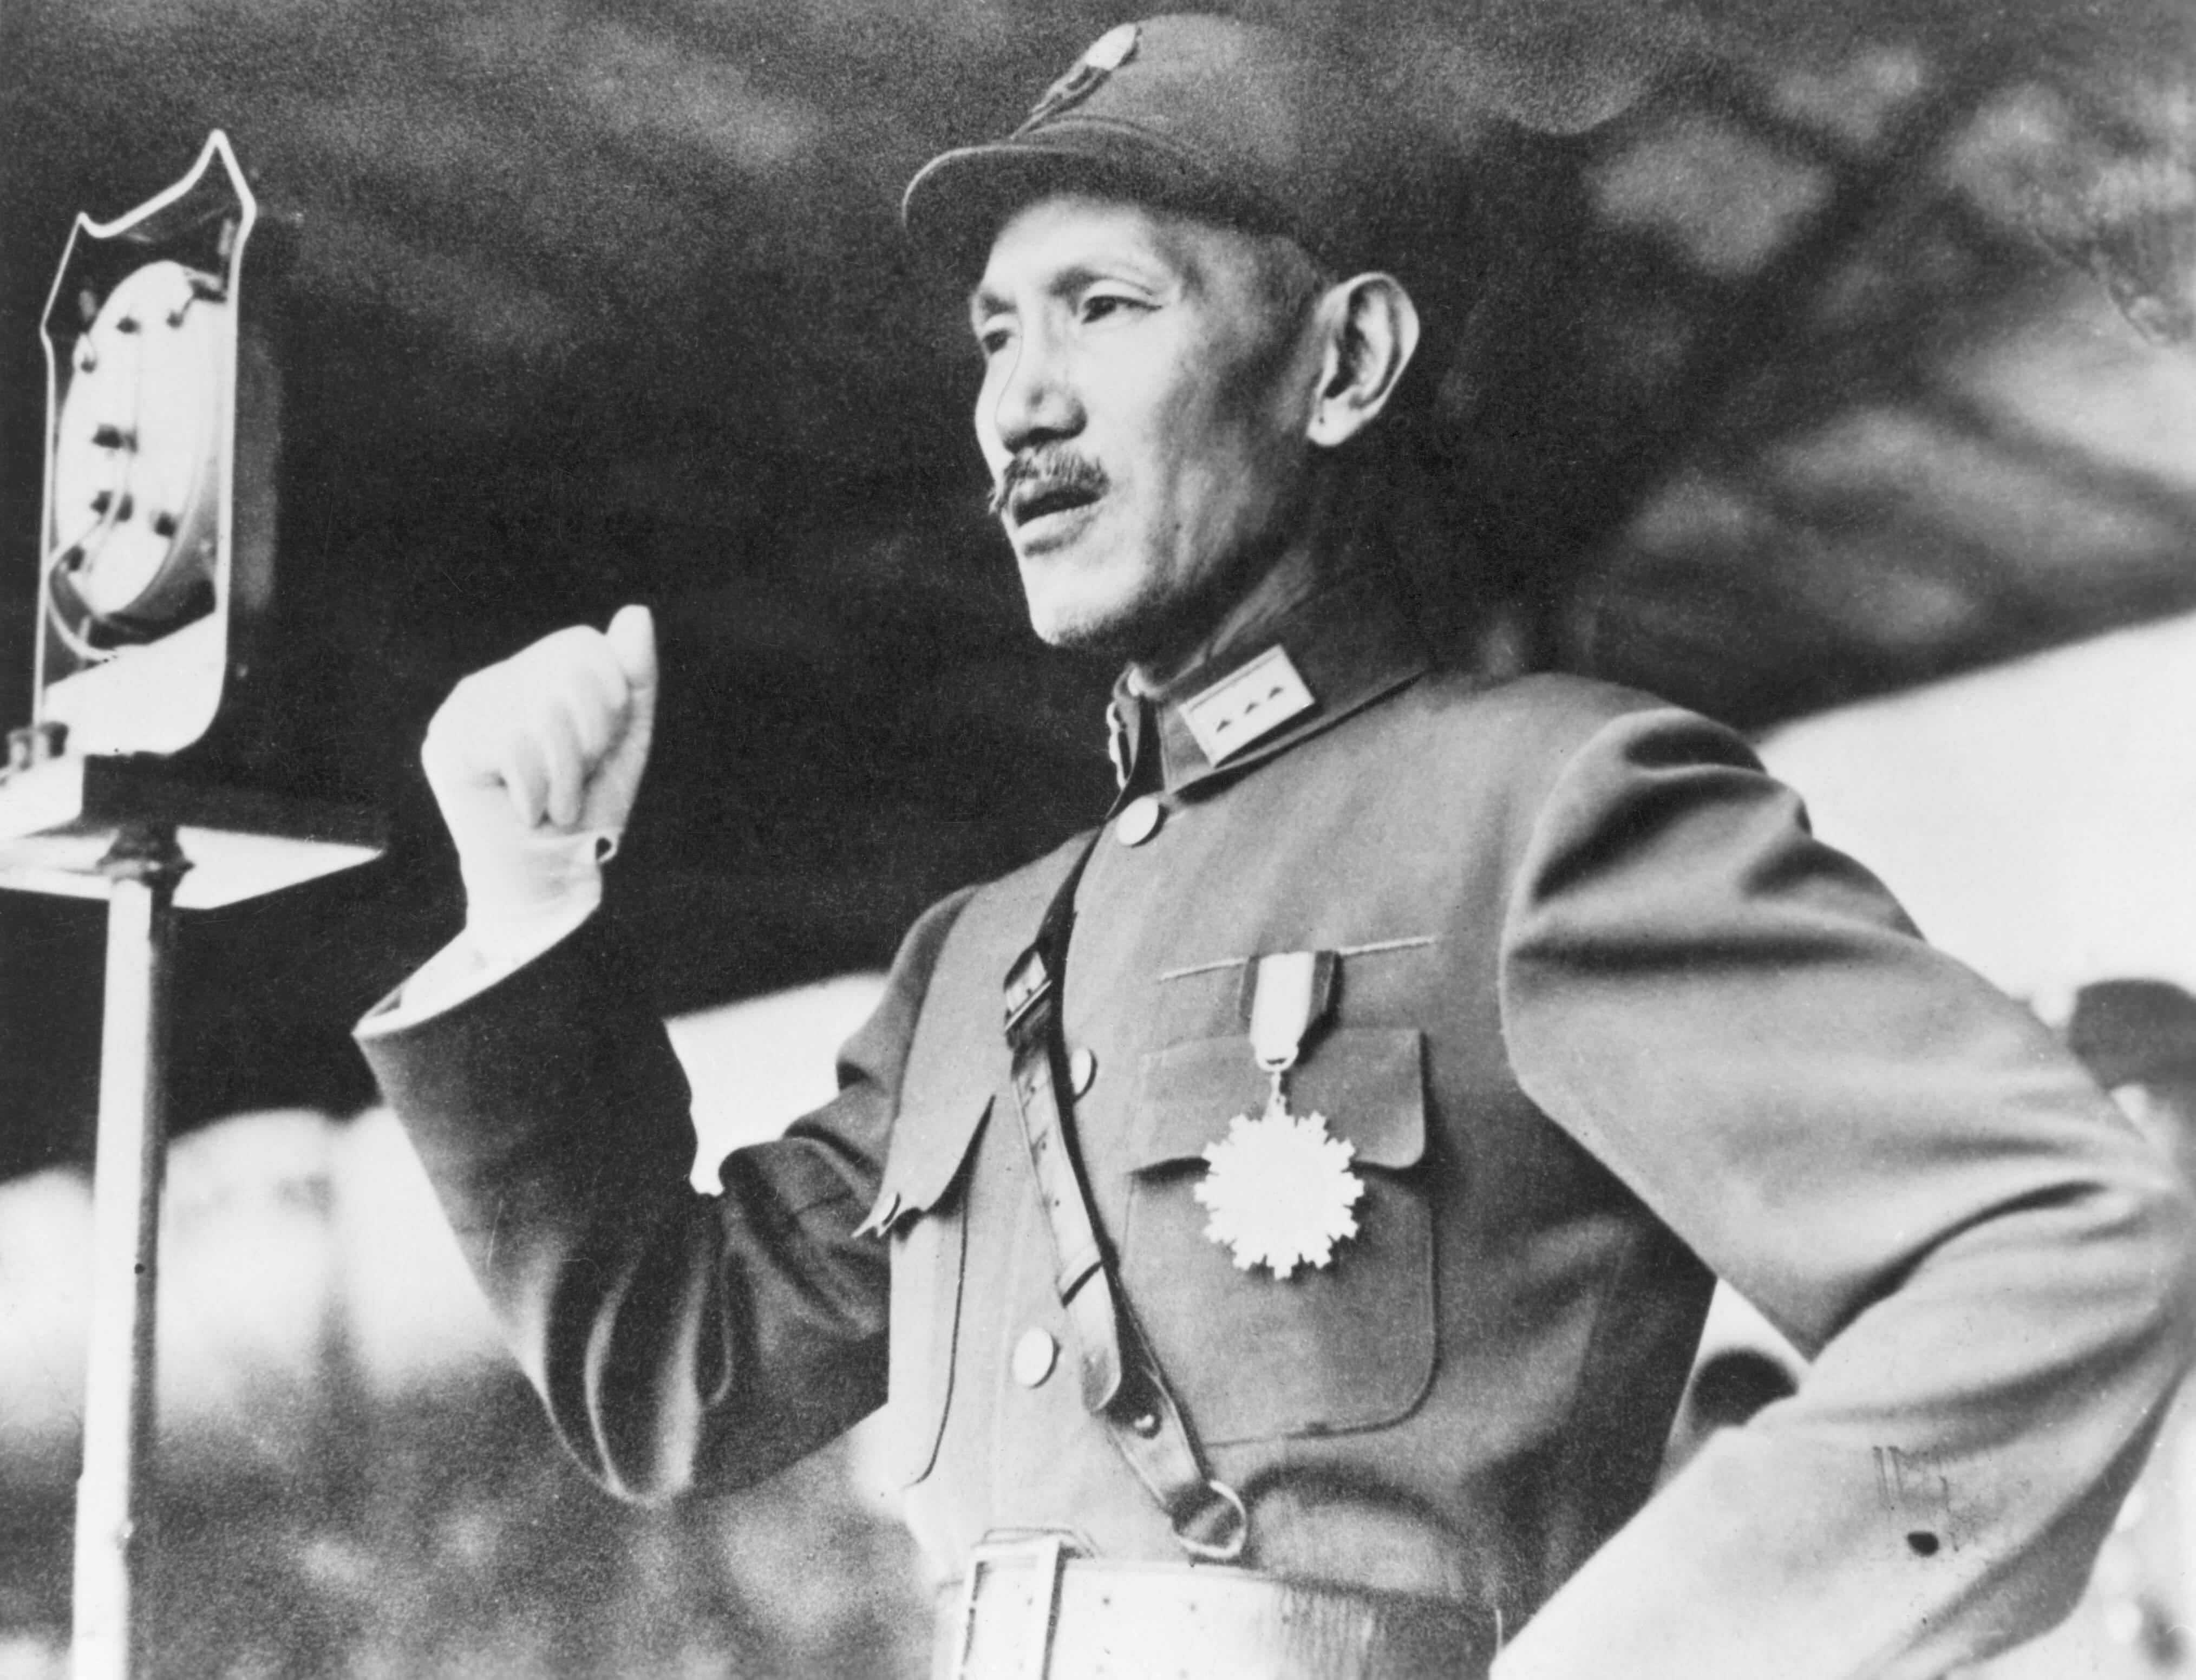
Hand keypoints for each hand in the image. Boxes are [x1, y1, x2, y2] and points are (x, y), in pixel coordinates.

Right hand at [421, 605, 657, 927]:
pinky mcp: (446, 742)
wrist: (546, 879)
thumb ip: (634, 678)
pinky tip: (523, 811)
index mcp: (540, 673)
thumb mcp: (625, 742)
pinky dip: (533, 790)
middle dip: (588, 744)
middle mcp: (499, 680)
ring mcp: (466, 707)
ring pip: (538, 713)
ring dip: (563, 778)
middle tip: (573, 787)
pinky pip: (509, 743)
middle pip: (564, 676)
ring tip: (554, 806)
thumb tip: (637, 611)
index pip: (583, 647)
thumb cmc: (586, 810)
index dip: (608, 701)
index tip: (600, 750)